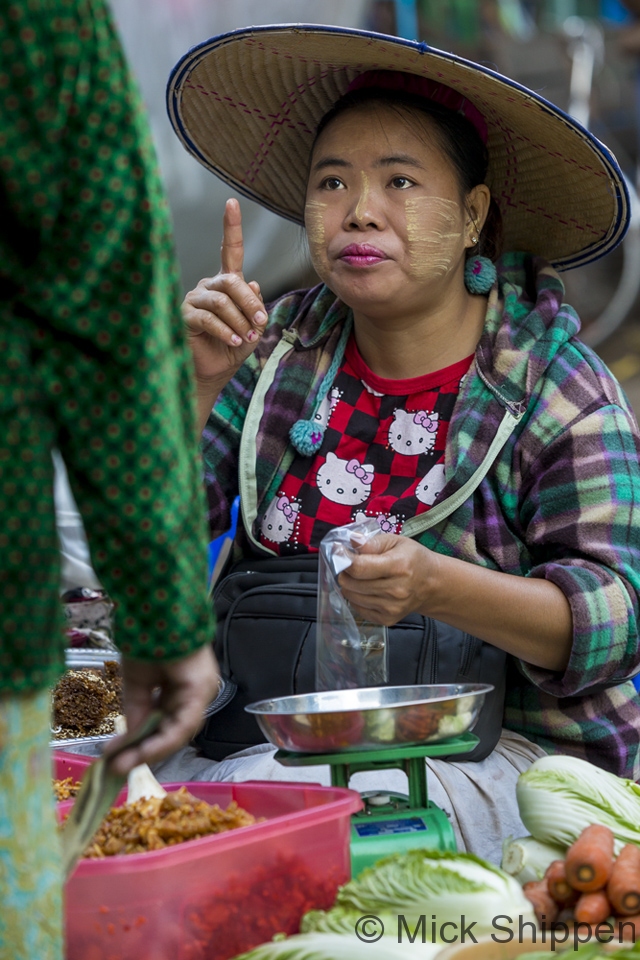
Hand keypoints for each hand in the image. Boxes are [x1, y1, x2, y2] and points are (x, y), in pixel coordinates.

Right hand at [104, 645, 219, 775]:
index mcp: (183, 688)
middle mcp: (196, 692)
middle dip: (145, 752)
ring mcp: (202, 692)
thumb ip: (135, 712)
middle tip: (117, 768)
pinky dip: (161, 740)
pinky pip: (182, 724)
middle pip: (174, 732)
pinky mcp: (201, 690)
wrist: (155, 611)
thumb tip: (127, 742)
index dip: (145, 744)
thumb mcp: (136, 682)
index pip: (167, 723)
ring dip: (150, 751)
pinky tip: (141, 751)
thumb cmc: (147, 639)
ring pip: (178, 732)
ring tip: (123, 764)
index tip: (119, 759)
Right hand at [182, 198, 266, 387]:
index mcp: (226, 283)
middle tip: (259, 323)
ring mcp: (194, 298)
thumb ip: (255, 306)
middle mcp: (208, 285)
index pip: (230, 251)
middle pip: (232, 281)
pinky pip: (207, 317)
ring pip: (221, 300)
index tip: (231, 202)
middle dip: (249, 302)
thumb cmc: (230, 350)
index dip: (230, 226)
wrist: (211, 374)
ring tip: (245, 338)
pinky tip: (232, 341)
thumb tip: (254, 283)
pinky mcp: (184, 315)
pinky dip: (224, 330)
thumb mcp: (251, 328)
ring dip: (239, 321)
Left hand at [338, 534, 436, 625]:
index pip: (359, 568)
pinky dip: (357, 597)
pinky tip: (366, 588)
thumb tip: (352, 540)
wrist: (431, 584)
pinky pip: (358, 608)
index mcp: (398, 567)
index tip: (338, 551)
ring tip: (360, 576)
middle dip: (345, 571)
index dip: (343, 559)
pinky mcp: (387, 619)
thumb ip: (372, 542)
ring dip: (350, 584)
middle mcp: (395, 590)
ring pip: (352, 596)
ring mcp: (391, 608)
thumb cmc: (412, 559)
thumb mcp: (396, 541)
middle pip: (352, 583)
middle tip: (351, 564)